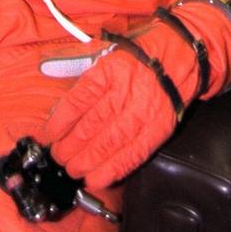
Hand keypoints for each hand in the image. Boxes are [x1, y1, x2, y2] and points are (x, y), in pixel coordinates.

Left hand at [45, 22, 197, 189]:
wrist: (181, 56)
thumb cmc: (141, 55)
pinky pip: (132, 154)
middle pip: (90, 126)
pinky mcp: (157, 129)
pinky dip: (113, 170)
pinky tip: (98, 179)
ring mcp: (142, 113)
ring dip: (87, 162)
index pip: (77, 101)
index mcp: (108, 71)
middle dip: (70, 147)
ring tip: (74, 170)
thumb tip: (58, 94)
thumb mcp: (108, 52)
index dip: (59, 122)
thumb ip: (84, 73)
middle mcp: (124, 93)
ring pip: (108, 144)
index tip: (49, 136)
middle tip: (59, 157)